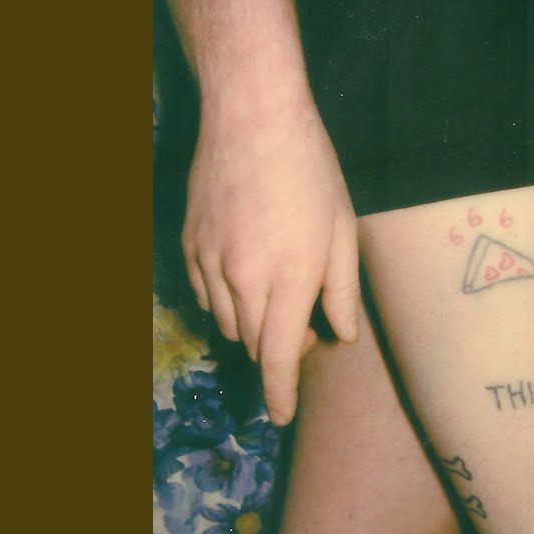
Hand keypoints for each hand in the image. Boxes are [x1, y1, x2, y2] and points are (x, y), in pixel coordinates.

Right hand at [182, 102, 359, 425]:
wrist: (252, 116)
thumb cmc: (310, 171)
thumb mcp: (343, 231)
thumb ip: (342, 292)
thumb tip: (340, 336)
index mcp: (289, 278)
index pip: (280, 358)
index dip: (281, 395)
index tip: (280, 417)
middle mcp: (243, 278)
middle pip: (256, 345)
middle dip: (280, 350)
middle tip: (307, 325)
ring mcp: (210, 262)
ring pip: (229, 323)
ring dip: (254, 325)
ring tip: (278, 290)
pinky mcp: (189, 244)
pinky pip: (206, 295)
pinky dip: (226, 299)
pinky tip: (247, 271)